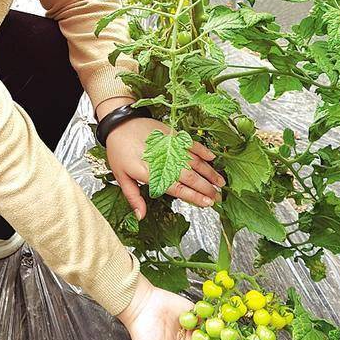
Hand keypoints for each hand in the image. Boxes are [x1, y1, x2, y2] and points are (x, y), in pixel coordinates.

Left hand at [104, 117, 225, 219]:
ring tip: (221, 182)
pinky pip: (191, 143)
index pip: (177, 188)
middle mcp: (163, 159)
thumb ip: (133, 197)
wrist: (119, 123)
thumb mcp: (121, 176)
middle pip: (190, 176)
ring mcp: (170, 146)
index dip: (194, 196)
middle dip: (207, 188)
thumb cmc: (118, 150)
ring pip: (194, 161)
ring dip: (209, 172)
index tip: (207, 203)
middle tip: (219, 197)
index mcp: (150, 172)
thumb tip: (140, 216)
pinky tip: (212, 158)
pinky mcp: (172, 134)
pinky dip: (203, 150)